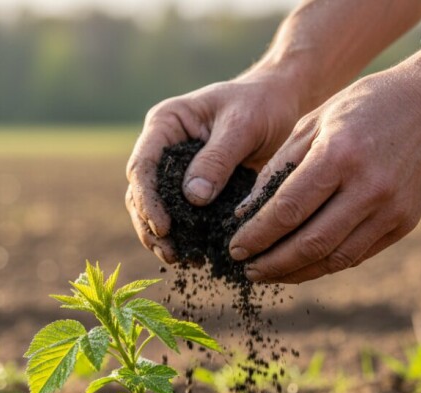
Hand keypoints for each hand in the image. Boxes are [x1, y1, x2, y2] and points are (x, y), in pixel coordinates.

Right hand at [126, 72, 300, 262]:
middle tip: (170, 254)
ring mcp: (175, 170)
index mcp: (165, 124)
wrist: (279, 104)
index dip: (148, 200)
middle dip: (150, 226)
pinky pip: (181, 216)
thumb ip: (217, 158)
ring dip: (162, 237)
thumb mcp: (242, 125)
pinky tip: (197, 256)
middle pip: (141, 193)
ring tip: (179, 260)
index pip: (143, 165)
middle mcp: (163, 148)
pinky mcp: (194, 188)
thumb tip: (193, 197)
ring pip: (155, 208)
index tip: (163, 227)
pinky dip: (185, 237)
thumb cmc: (260, 104)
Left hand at [230, 64, 420, 282]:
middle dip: (271, 263)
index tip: (234, 248)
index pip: (287, 210)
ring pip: (334, 258)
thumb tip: (246, 213)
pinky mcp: (405, 222)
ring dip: (296, 272)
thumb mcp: (314, 121)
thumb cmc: (364, 105)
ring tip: (269, 273)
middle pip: (309, 243)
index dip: (257, 236)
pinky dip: (325, 264)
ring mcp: (391, 209)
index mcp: (339, 155)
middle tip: (246, 270)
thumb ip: (279, 166)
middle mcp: (367, 187)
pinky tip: (302, 264)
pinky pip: (357, 254)